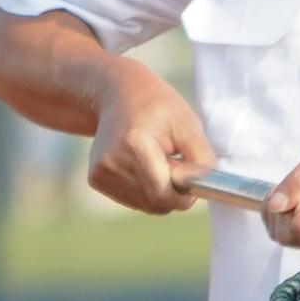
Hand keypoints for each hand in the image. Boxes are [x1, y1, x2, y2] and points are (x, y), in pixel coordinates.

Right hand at [84, 58, 215, 213]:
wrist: (118, 94)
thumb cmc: (158, 107)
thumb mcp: (188, 124)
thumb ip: (201, 160)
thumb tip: (204, 189)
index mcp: (134, 144)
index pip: (161, 193)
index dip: (182, 196)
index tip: (192, 184)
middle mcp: (111, 161)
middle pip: (153, 203)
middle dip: (172, 194)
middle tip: (176, 167)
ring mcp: (100, 171)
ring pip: (143, 206)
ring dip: (158, 193)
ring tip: (158, 163)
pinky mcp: (95, 179)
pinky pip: (131, 201)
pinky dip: (144, 191)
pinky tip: (143, 167)